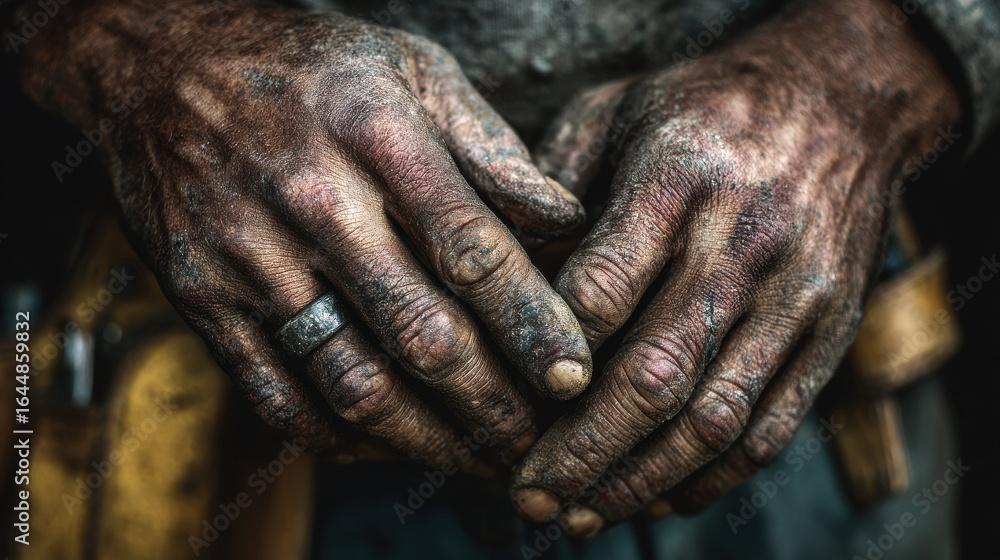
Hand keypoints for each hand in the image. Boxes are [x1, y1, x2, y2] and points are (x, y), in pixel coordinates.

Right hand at [17, 0, 591, 466]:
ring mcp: (250, 258)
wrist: (156, 67)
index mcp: (377, 136)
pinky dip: (340, 438)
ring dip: (428, 439)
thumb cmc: (304, 67)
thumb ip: (490, 146)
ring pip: (354, 382)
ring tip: (479, 458)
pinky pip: (278, 395)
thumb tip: (562, 221)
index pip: (473, 250)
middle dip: (495, 404)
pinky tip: (387, 445)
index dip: (533, 324)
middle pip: (422, 333)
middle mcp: (314, 202)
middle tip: (540, 439)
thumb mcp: (409, 69)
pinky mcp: (204, 301)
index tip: (574, 373)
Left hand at [511, 0, 960, 533]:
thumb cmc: (706, 108)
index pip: (604, 286)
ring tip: (579, 514)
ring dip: (639, 480)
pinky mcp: (828, 334)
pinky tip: (656, 497)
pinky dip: (710, 478)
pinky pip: (770, 427)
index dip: (550, 357)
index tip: (500, 403)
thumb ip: (554, 183)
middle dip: (582, 450)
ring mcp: (794, 297)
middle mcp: (742, 245)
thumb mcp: (616, 109)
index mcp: (678, 180)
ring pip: (713, 418)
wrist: (843, 102)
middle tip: (526, 495)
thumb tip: (503, 274)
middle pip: (655, 372)